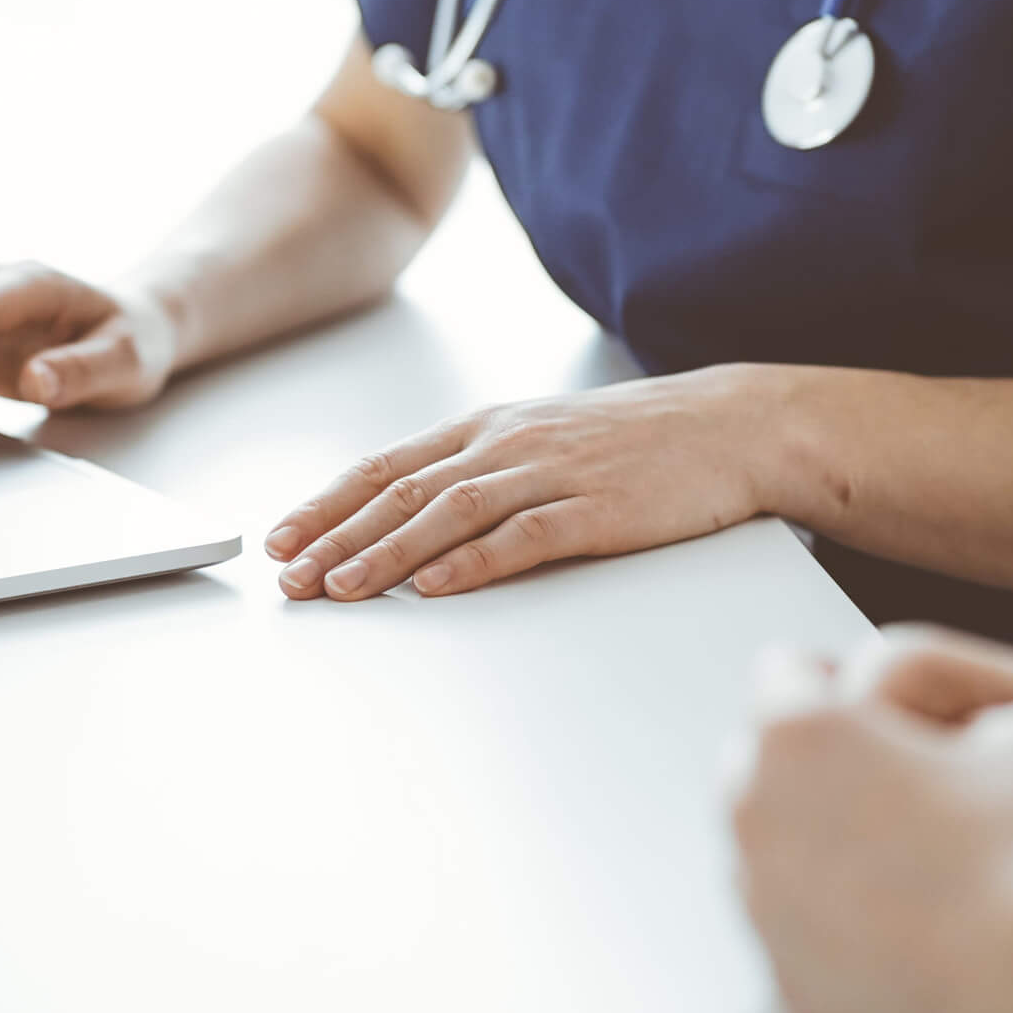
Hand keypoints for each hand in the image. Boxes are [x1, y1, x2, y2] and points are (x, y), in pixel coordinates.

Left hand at [265, 365, 776, 601]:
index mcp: (490, 426)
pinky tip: (434, 586)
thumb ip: (483, 468)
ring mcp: (553, 472)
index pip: (388, 464)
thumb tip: (412, 514)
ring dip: (387, 553)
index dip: (328, 502)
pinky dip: (473, 562)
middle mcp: (510, 443)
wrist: (732, 425)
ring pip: (451, 513)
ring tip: (340, 588)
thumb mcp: (545, 437)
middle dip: (337, 537)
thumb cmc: (639, 439)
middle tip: (288, 576)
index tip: (280, 537)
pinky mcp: (597, 508)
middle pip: (404, 492)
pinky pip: (523, 537)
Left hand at [731, 649, 1012, 1012]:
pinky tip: (898, 927)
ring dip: (813, 845)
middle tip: (877, 778)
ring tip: (893, 858)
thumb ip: (983, 711)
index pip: (784, 675)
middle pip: (758, 764)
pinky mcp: (788, 984)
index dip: (832, 682)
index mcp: (800, 730)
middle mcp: (757, 813)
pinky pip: (795, 935)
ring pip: (768, 853)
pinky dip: (830, 926)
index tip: (866, 705)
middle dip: (807, 764)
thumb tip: (988, 730)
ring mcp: (764, 907)